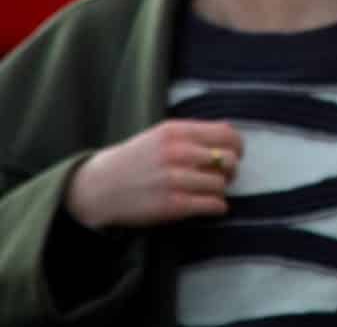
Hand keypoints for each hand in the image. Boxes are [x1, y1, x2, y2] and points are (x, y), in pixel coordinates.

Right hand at [63, 120, 241, 229]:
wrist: (98, 187)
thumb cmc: (134, 160)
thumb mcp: (161, 136)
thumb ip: (193, 133)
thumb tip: (230, 131)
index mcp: (176, 132)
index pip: (227, 134)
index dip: (237, 146)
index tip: (235, 154)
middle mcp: (177, 153)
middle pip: (228, 159)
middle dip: (231, 169)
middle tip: (224, 176)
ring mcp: (174, 179)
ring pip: (221, 184)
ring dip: (221, 190)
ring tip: (211, 191)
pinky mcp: (171, 205)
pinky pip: (211, 204)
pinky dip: (218, 207)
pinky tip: (213, 206)